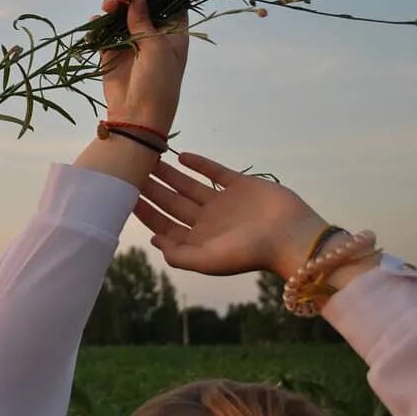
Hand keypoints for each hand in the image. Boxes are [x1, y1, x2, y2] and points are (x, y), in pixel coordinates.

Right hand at [97, 0, 187, 134]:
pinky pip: (102, 32)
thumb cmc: (159, 83)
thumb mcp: (157, 49)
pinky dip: (98, 25)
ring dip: (112, 5)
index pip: (171, 0)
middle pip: (141, 2)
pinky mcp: (110, 52)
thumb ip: (144, 21)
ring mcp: (130, 42)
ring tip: (108, 8)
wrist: (137, 117)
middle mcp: (151, 33)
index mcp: (173, 31)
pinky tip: (96, 24)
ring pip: (119, 13)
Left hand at [132, 152, 328, 278]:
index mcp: (200, 240)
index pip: (164, 224)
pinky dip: (199, 164)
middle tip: (131, 170)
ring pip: (190, 185)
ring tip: (150, 159)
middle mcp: (209, 221)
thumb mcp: (209, 260)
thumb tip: (153, 241)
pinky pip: (216, 172)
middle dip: (152, 189)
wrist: (292, 236)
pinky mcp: (242, 185)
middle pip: (173, 202)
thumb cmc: (250, 253)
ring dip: (170, 174)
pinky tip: (181, 155)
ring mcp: (225, 203)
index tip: (124, 195)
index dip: (145, 211)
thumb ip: (179, 255)